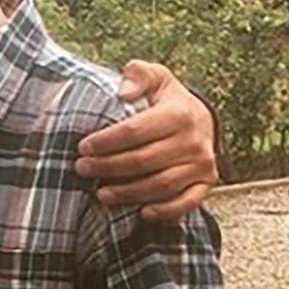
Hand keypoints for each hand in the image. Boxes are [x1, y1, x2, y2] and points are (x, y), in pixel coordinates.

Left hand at [74, 60, 218, 221]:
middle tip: (82, 169)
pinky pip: (186, 203)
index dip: (106, 141)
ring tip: (100, 194)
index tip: (83, 147)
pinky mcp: (206, 183)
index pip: (134, 131)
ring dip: (128, 193)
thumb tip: (124, 93)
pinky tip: (141, 213)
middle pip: (143, 161)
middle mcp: (194, 141)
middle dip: (108, 167)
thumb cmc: (166, 99)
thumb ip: (137, 75)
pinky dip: (165, 211)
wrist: (201, 118)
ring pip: (160, 185)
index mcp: (179, 113)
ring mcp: (202, 164)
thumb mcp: (154, 76)